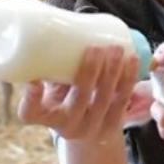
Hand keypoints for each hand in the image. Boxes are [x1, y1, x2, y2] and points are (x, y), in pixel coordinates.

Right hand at [18, 45, 138, 141]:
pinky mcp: (113, 124)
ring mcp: (91, 127)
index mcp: (44, 117)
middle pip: (78, 101)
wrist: (85, 132)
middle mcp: (67, 127)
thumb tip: (46, 31)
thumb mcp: (48, 88)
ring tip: (116, 49)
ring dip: (112, 72)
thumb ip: (46, 66)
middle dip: (89, 73)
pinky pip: (122, 100)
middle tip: (94, 47)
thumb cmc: (61, 99)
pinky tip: (132, 61)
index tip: (35, 81)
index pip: (31, 112)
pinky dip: (128, 79)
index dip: (32, 99)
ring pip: (104, 99)